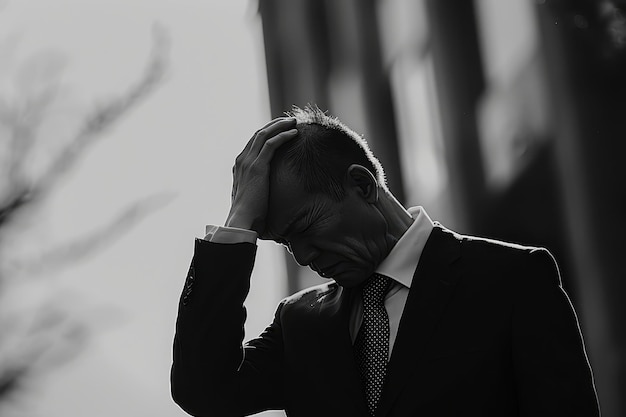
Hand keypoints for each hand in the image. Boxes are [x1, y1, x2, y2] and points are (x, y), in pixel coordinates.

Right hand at [225, 117, 296, 235]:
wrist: (241, 222)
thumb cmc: (249, 216)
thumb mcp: (251, 199)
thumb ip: (256, 191)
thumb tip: (265, 195)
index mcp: (239, 167)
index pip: (253, 143)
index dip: (266, 133)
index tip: (279, 129)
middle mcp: (242, 161)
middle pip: (258, 134)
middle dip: (274, 125)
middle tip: (288, 120)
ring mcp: (248, 162)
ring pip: (264, 134)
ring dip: (279, 125)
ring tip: (293, 122)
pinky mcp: (258, 167)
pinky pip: (271, 144)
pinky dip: (283, 136)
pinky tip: (294, 133)